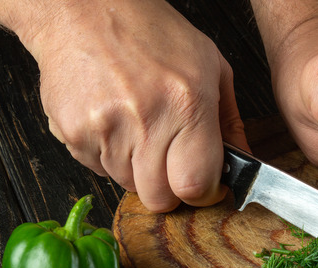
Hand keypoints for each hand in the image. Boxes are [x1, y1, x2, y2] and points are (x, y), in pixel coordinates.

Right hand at [19, 0, 247, 211]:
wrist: (83, 9)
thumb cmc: (150, 32)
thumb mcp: (210, 66)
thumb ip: (231, 122)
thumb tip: (244, 162)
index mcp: (187, 105)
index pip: (195, 185)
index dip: (204, 192)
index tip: (205, 184)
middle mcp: (145, 121)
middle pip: (160, 198)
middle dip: (170, 188)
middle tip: (171, 161)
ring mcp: (105, 129)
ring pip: (127, 185)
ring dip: (138, 169)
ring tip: (139, 127)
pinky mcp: (73, 133)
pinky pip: (97, 170)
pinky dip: (108, 156)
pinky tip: (114, 122)